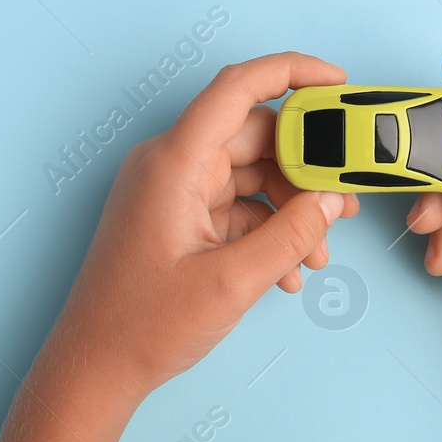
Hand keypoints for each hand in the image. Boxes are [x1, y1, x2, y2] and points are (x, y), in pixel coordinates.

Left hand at [48, 52, 359, 402]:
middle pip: (254, 136)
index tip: (338, 81)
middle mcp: (170, 165)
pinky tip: (288, 271)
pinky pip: (234, 205)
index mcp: (174, 162)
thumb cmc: (143, 326)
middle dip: (306, 167)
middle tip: (345, 201)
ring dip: (290, 208)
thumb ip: (292, 235)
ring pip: (249, 174)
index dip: (292, 73)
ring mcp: (171, 191)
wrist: (95, 368)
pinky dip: (266, 229)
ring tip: (319, 252)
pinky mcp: (175, 217)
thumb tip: (331, 201)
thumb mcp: (233, 281)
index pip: (238, 88)